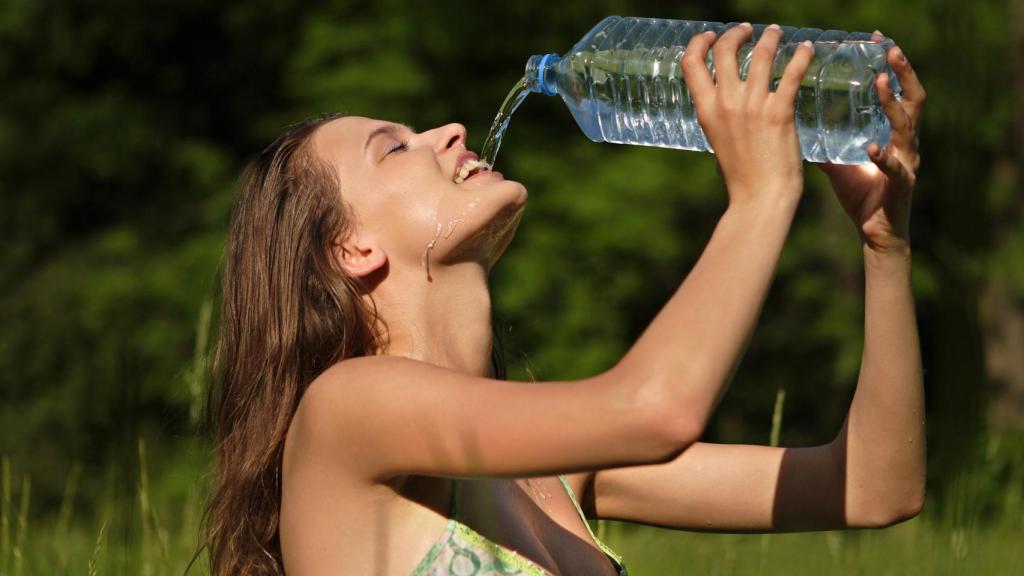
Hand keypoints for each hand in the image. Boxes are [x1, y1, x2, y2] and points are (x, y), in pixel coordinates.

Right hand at [682, 23, 815, 206]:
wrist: (760, 197)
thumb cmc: (741, 177)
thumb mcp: (718, 142)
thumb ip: (722, 119)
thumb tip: (729, 108)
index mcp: (706, 111)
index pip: (691, 64)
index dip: (699, 42)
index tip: (711, 35)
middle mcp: (726, 103)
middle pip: (724, 51)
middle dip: (735, 34)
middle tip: (748, 31)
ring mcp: (753, 106)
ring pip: (761, 54)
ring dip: (769, 38)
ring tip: (775, 33)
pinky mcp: (780, 112)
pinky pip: (792, 73)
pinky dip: (801, 56)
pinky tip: (807, 49)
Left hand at [818, 32, 925, 255]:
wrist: (875, 235)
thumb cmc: (861, 197)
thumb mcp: (838, 164)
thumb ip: (824, 145)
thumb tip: (794, 127)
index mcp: (894, 134)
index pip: (898, 92)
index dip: (893, 67)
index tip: (881, 41)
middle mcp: (906, 143)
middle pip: (913, 99)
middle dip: (904, 73)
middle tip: (891, 51)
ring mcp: (907, 163)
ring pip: (908, 126)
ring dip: (893, 104)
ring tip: (881, 84)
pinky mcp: (902, 185)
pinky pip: (895, 167)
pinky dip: (883, 156)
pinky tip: (872, 146)